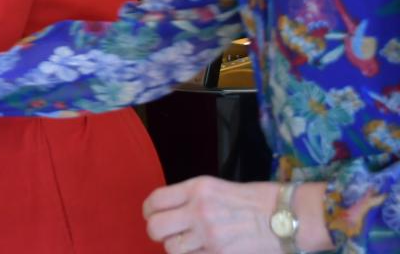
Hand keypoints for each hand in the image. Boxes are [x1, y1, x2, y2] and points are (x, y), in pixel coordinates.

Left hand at [143, 177, 281, 253]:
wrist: (287, 218)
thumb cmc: (254, 200)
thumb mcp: (216, 188)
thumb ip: (190, 198)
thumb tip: (167, 211)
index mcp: (197, 189)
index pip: (155, 200)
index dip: (148, 210)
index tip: (151, 214)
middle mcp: (199, 211)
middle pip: (155, 227)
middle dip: (156, 232)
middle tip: (166, 233)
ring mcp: (209, 236)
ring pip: (171, 248)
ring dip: (176, 248)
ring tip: (188, 243)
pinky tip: (202, 251)